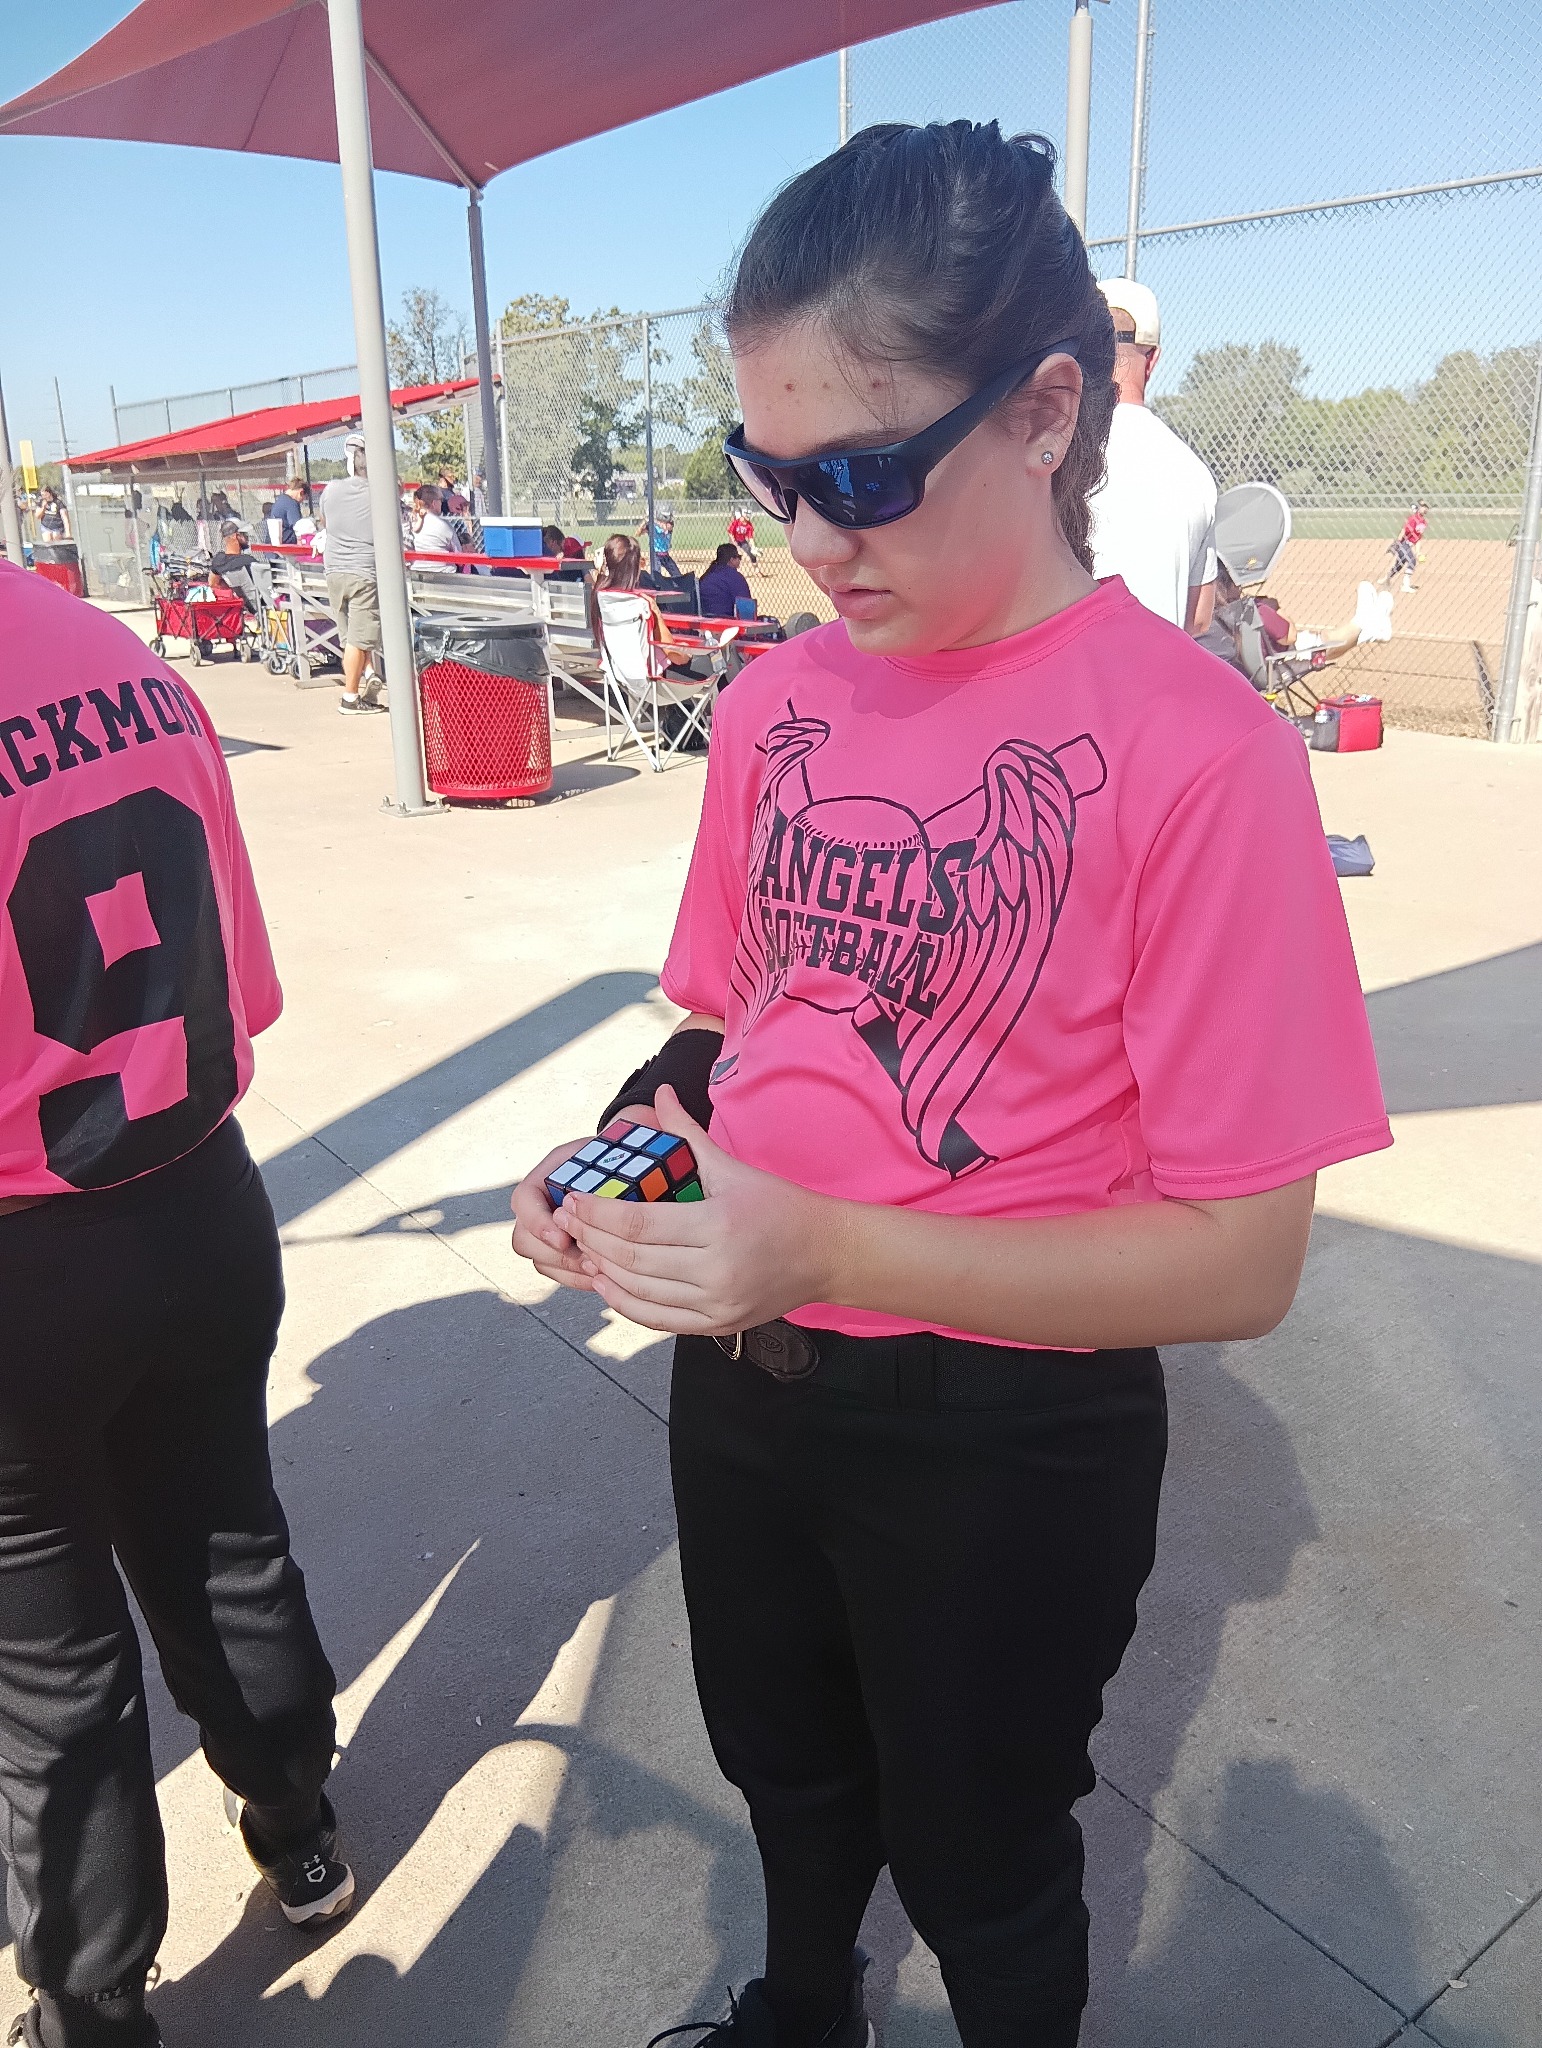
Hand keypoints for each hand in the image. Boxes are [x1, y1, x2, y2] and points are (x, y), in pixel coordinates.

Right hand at [509, 1106, 650, 1289]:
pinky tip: (607, 1279)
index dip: (537, 1220)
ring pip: (541, 1260)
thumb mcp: (641, 1135)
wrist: (647, 1169)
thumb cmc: (640, 1150)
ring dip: (568, 1270)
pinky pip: (562, 1274)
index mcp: (555, 1172)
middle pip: (524, 1238)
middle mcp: (549, 1202)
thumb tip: (665, 1097)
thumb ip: (645, 1122)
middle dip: (554, 1254)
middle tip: (587, 1260)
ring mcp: (558, 1229)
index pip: (523, 1200)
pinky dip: (580, 1279)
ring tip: (601, 1271)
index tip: (562, 1234)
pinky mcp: (573, 1251)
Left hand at [556, 1086, 840, 1335]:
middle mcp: (716, 1269)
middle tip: (566, 1223)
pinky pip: (658, 1319)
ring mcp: (716, 1303)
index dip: (598, 1215)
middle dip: (592, 1240)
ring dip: (604, 1271)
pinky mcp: (717, 1325)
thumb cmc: (780, 1206)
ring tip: (581, 1249)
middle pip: (633, 1259)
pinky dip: (626, 1303)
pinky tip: (607, 1283)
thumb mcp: (731, 1167)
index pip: (639, 1223)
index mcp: (718, 1224)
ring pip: (640, 1291)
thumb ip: (687, 1133)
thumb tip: (660, 1095)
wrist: (827, 1254)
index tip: (574, 1201)